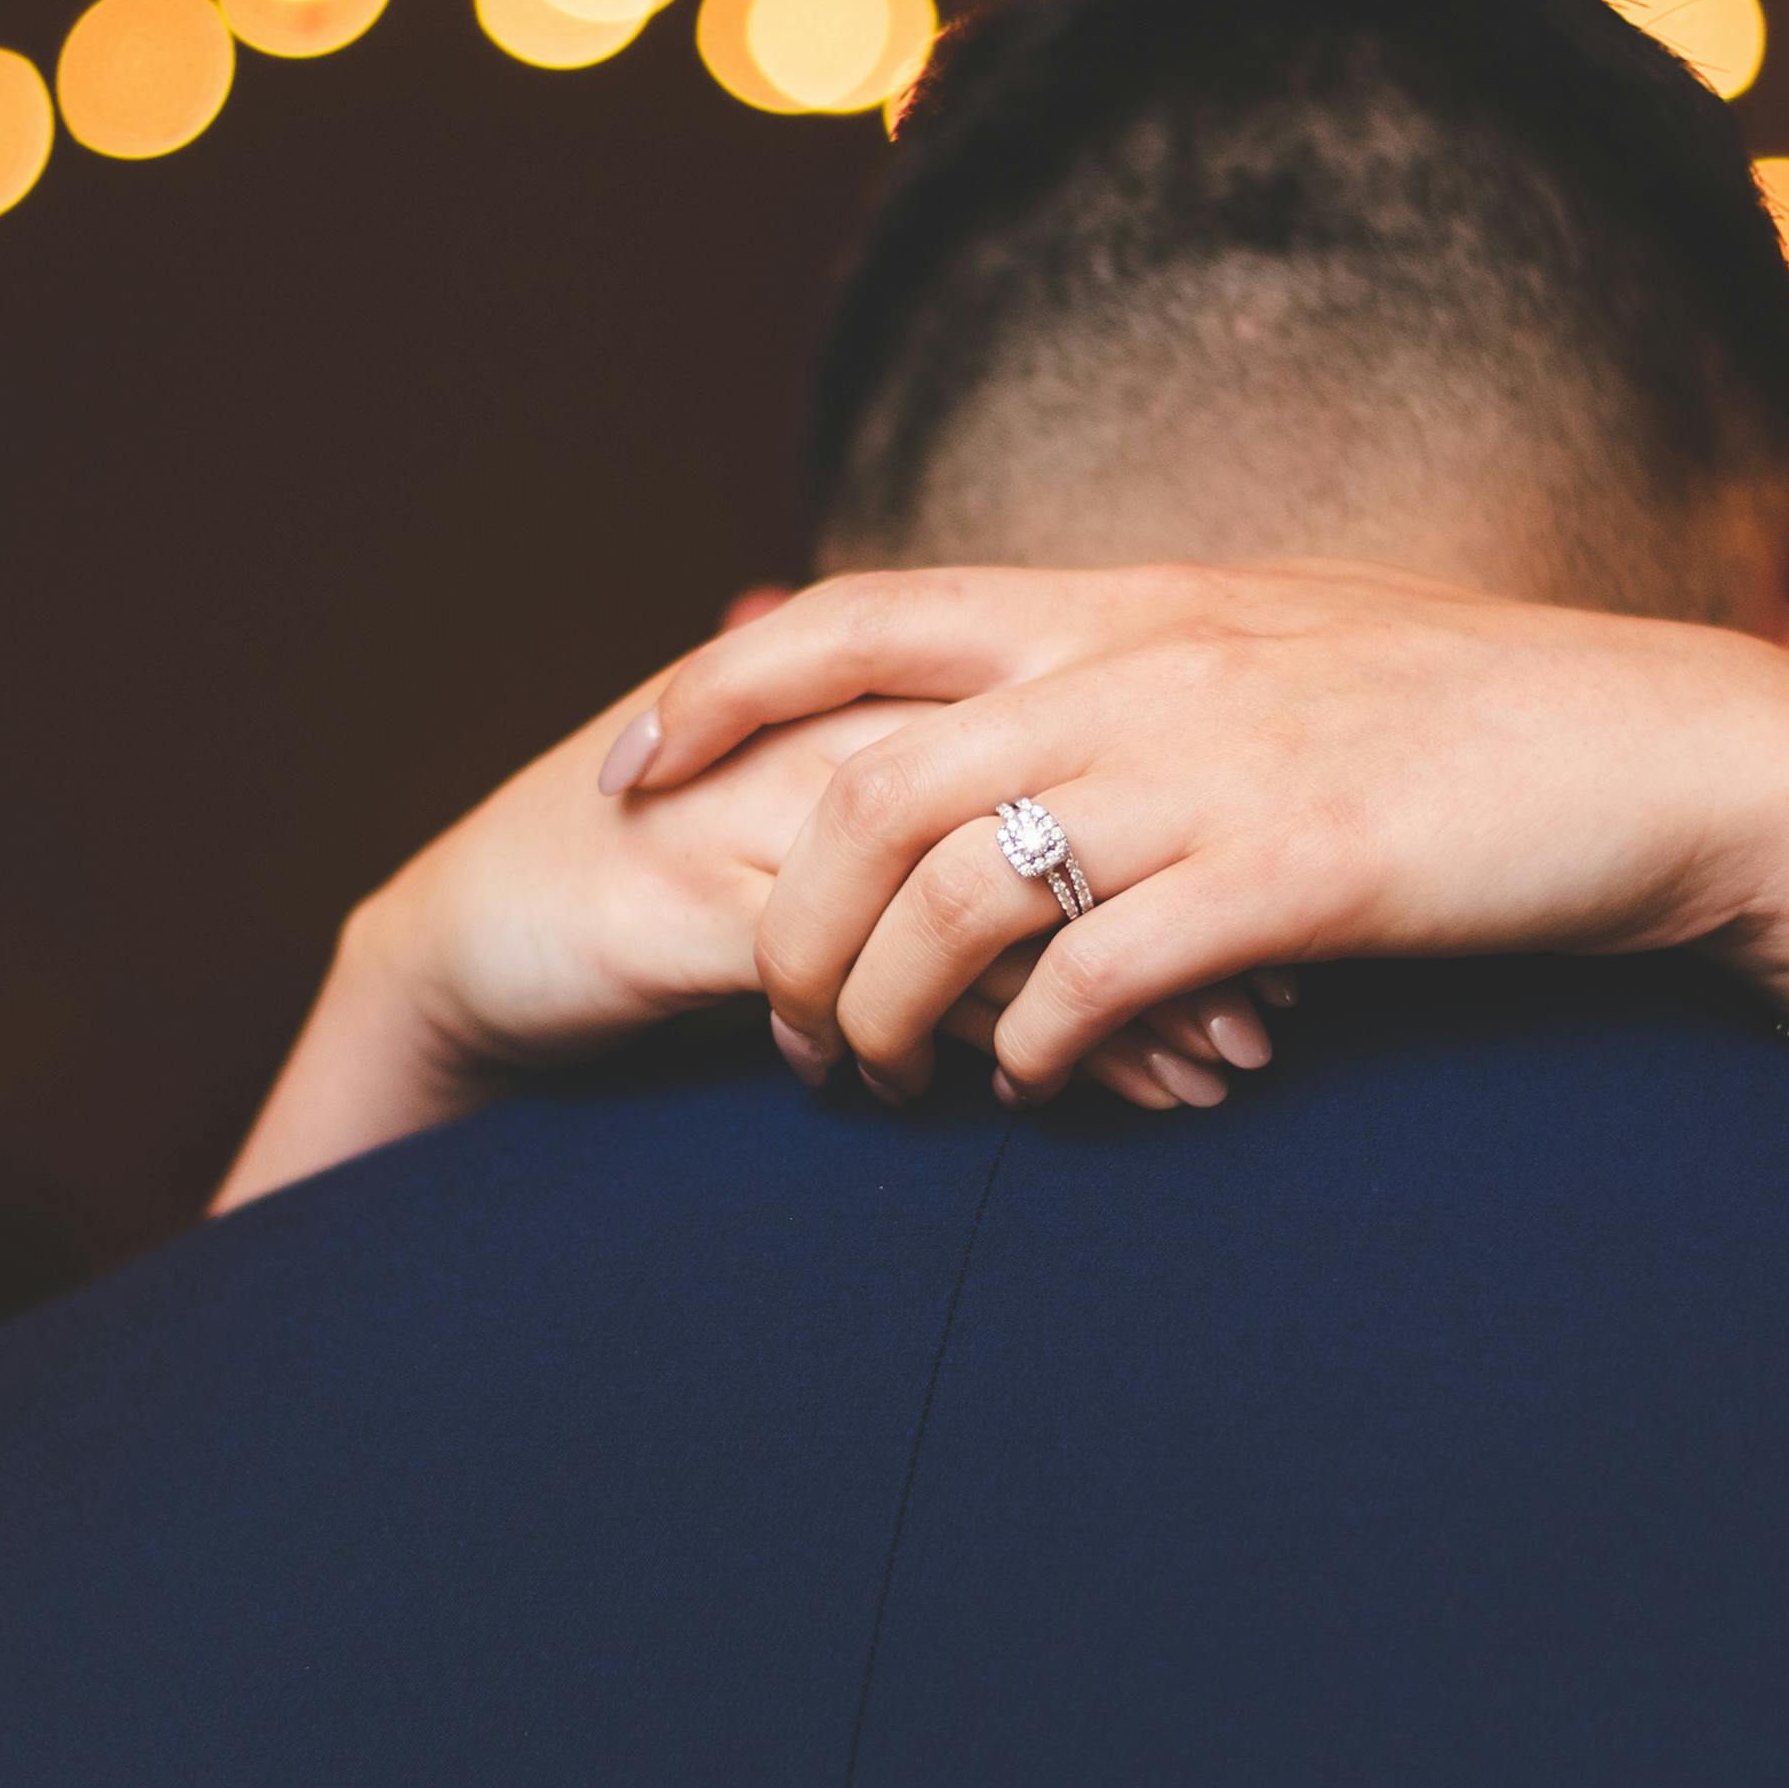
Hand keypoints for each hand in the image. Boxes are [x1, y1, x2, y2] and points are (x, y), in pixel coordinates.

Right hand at [224, 659, 1278, 1207]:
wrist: (470, 937)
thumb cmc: (668, 883)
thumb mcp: (828, 832)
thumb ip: (963, 815)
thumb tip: (1150, 860)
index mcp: (876, 691)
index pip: (1074, 722)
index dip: (1199, 801)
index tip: (1318, 886)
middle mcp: (830, 727)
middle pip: (1051, 789)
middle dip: (1193, 893)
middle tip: (1308, 992)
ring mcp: (761, 806)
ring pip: (975, 880)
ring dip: (1112, 980)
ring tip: (1226, 1069)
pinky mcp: (698, 899)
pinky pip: (869, 968)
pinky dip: (973, 1034)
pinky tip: (1054, 1096)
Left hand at [601, 563, 1788, 1104]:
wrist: (1679, 752)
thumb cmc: (1473, 724)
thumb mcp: (1279, 657)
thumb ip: (1137, 680)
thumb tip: (1020, 741)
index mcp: (1130, 601)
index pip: (855, 618)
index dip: (714, 691)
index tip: (621, 774)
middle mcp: (1152, 661)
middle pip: (868, 785)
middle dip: (781, 922)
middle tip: (775, 1033)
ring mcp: (1227, 761)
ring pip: (962, 889)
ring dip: (887, 1009)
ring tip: (880, 1090)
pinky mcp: (1307, 869)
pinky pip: (1108, 973)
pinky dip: (1041, 1049)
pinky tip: (1036, 1099)